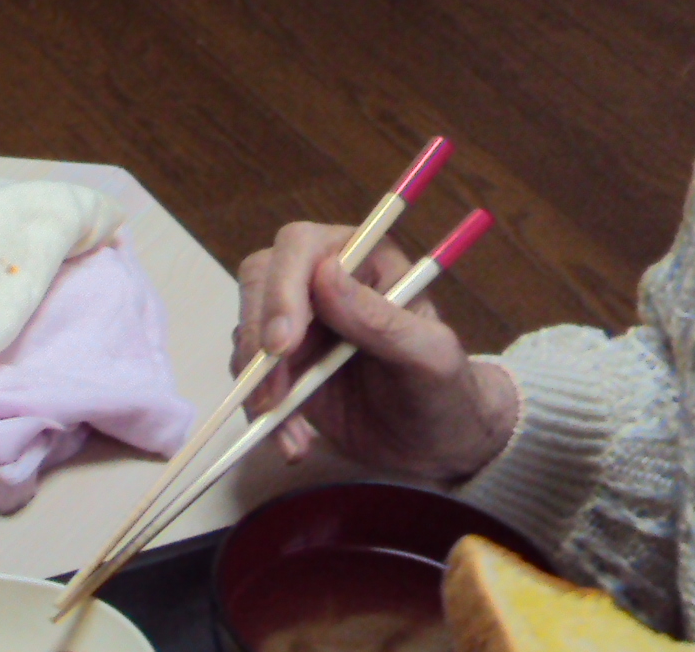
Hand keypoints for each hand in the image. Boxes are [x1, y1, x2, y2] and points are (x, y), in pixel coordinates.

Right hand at [233, 221, 518, 481]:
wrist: (439, 446)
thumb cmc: (447, 390)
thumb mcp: (430, 357)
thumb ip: (382, 319)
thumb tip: (325, 274)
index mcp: (360, 259)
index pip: (300, 247)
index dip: (282, 289)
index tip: (281, 345)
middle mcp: (319, 280)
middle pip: (259, 282)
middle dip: (257, 338)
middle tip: (270, 394)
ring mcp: (297, 322)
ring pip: (248, 330)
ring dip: (258, 383)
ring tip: (291, 434)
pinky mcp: (283, 363)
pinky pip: (251, 375)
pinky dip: (262, 411)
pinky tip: (293, 443)